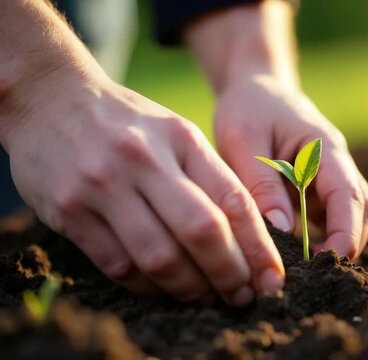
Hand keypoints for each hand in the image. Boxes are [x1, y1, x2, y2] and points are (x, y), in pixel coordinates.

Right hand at [2, 73, 283, 305]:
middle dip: (229, 273)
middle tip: (242, 295)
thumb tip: (251, 236)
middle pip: (202, 231)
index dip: (258, 247)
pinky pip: (118, 265)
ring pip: (160, 256)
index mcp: (180, 139)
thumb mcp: (175, 132)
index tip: (272, 278)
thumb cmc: (127, 123)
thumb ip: (210, 176)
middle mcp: (144, 160)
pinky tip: (164, 288)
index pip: (233, 200)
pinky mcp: (69, 211)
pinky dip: (148, 286)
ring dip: (190, 287)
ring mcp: (103, 185)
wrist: (50, 99)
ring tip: (206, 297)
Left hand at [214, 74, 367, 257]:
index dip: (345, 232)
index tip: (330, 260)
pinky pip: (330, 215)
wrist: (255, 88)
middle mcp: (337, 163)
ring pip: (350, 214)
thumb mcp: (244, 141)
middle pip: (360, 209)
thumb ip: (262, 184)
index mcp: (325, 148)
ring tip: (304, 267)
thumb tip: (282, 231)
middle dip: (346, 243)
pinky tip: (297, 252)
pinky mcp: (319, 186)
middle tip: (312, 274)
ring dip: (336, 241)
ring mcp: (330, 175)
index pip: (349, 195)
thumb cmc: (248, 108)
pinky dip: (321, 236)